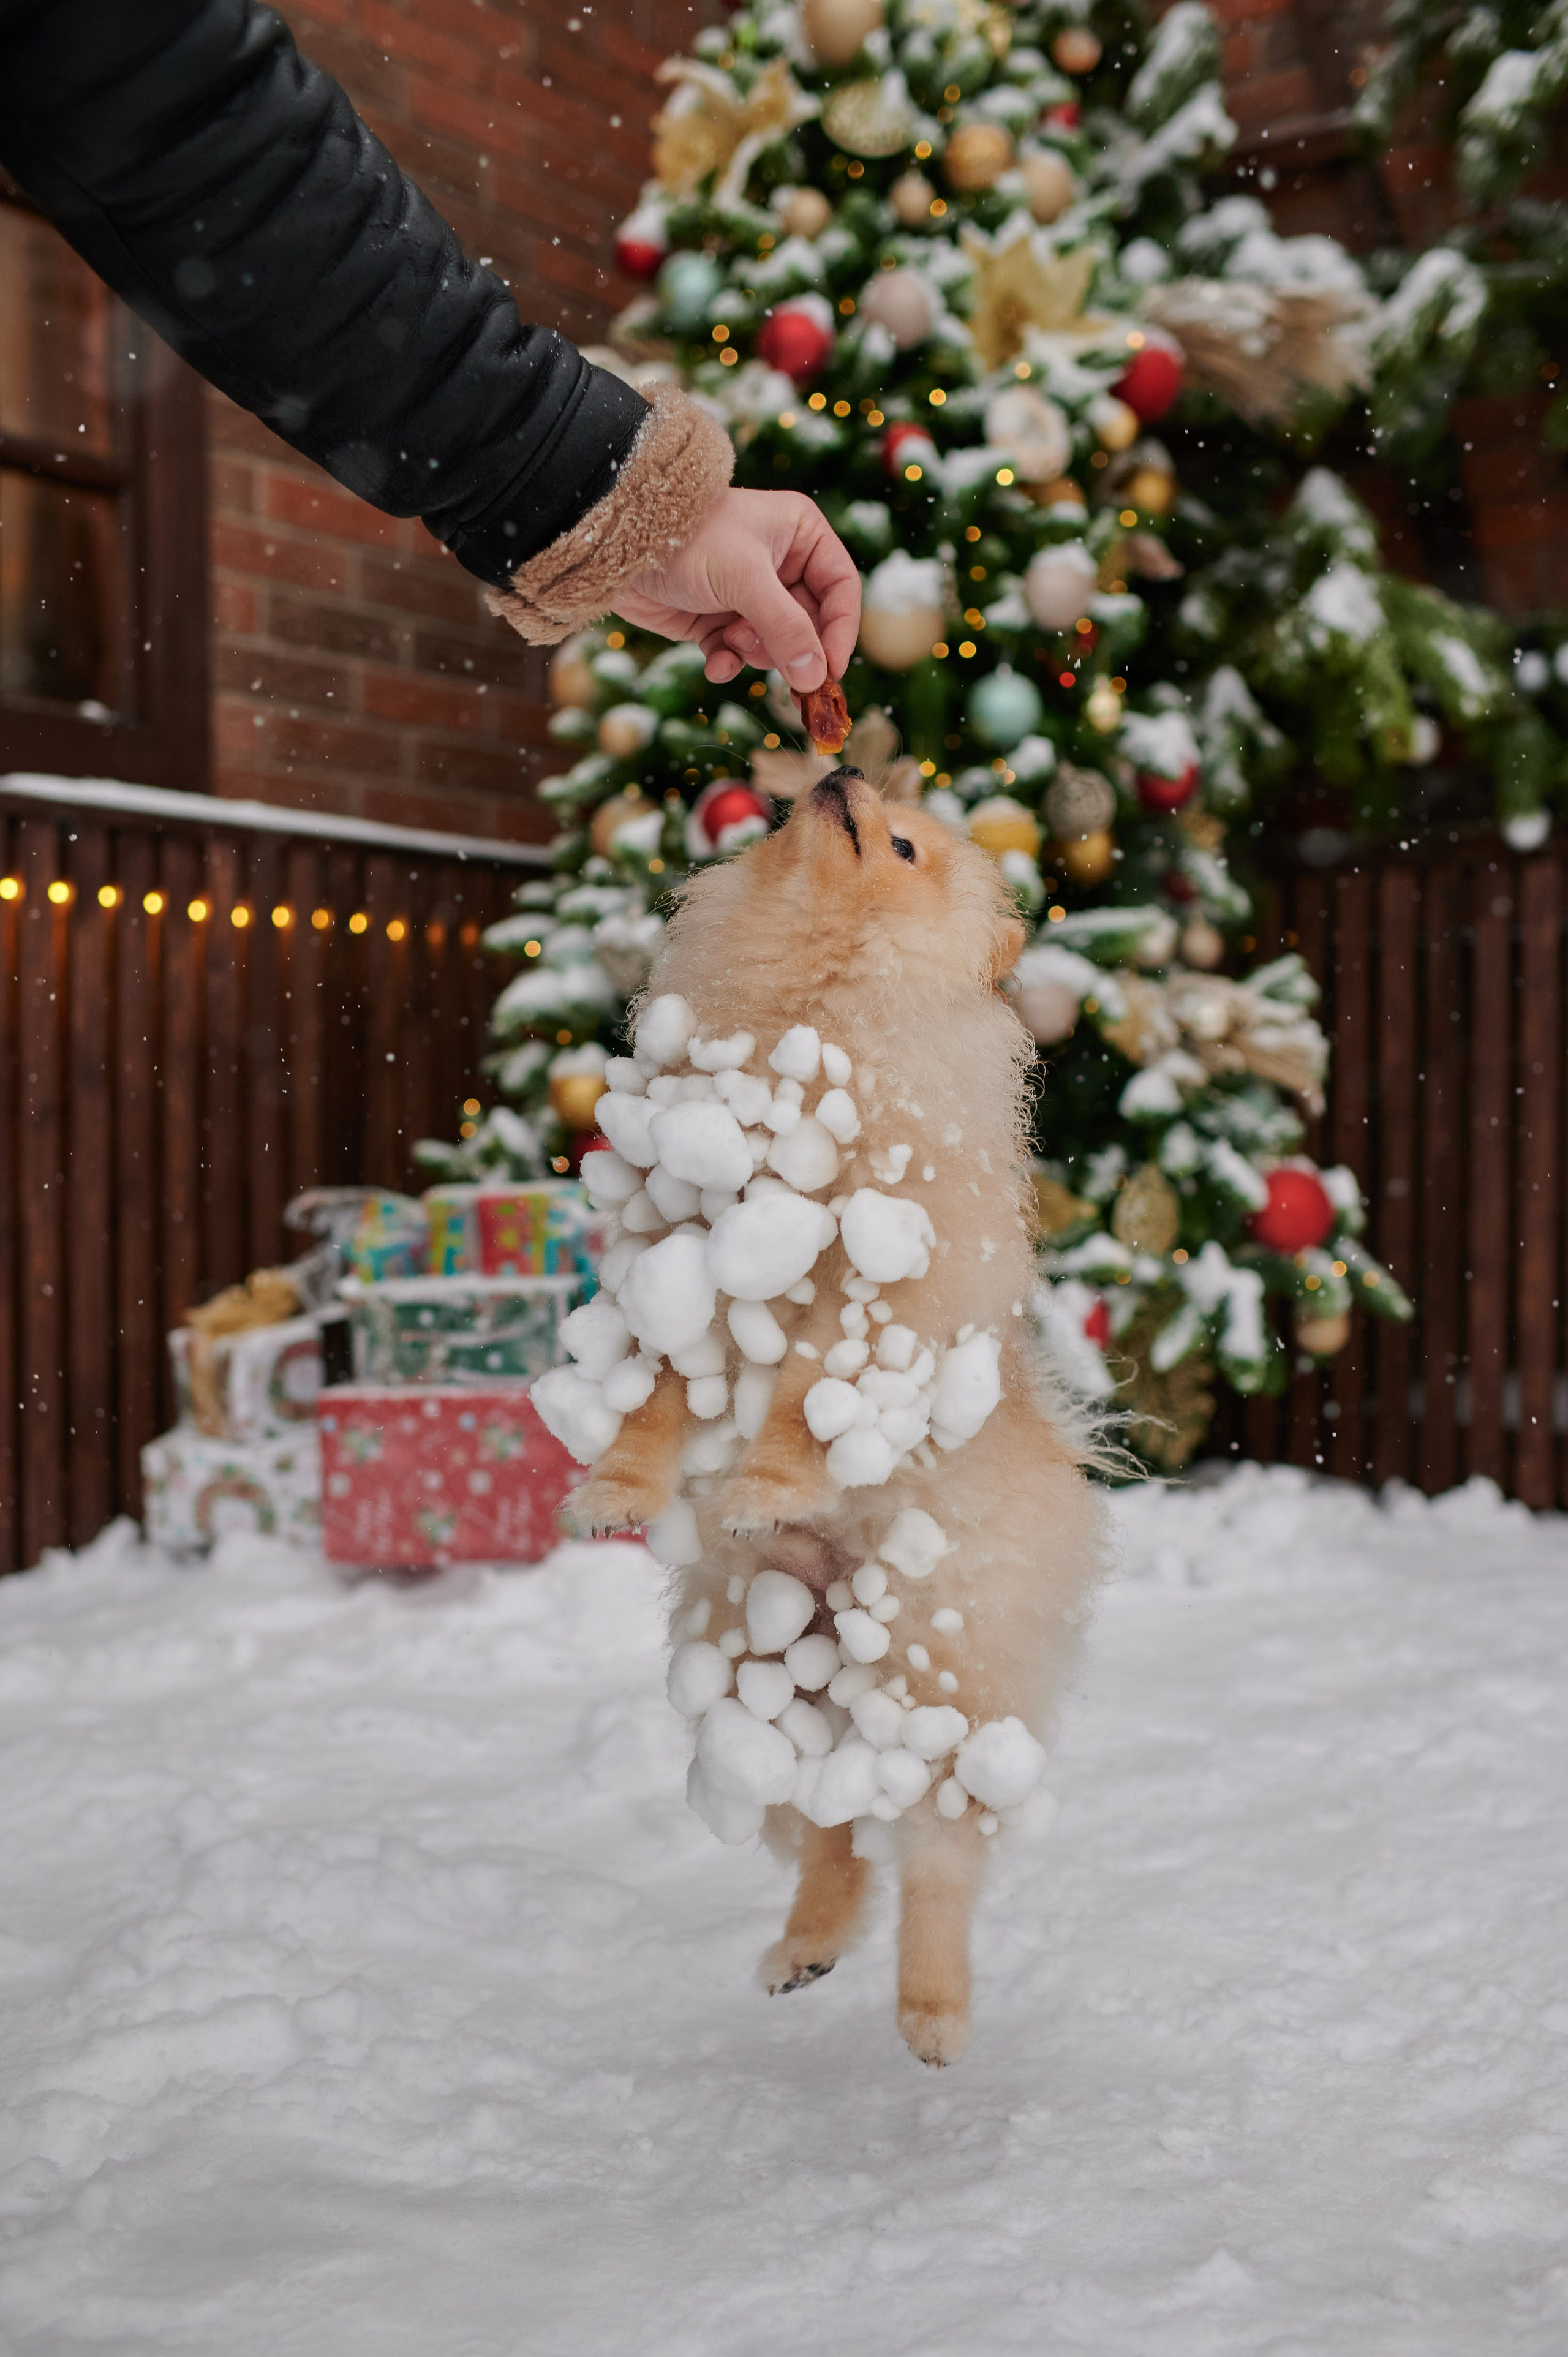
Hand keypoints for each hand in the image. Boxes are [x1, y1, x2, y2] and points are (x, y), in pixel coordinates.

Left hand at [616, 487, 860, 689]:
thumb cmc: (687, 540)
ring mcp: (748, 594)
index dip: (841, 631)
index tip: (833, 671)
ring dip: (755, 652)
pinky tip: (714, 662)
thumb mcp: (744, 579)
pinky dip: (728, 662)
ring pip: (775, 644)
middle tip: (789, 678)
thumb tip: (817, 678)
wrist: (617, 548)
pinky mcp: (717, 620)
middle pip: (810, 624)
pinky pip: (738, 653)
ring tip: (731, 640)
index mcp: (800, 535)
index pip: (840, 588)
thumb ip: (786, 628)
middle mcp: (780, 563)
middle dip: (792, 648)